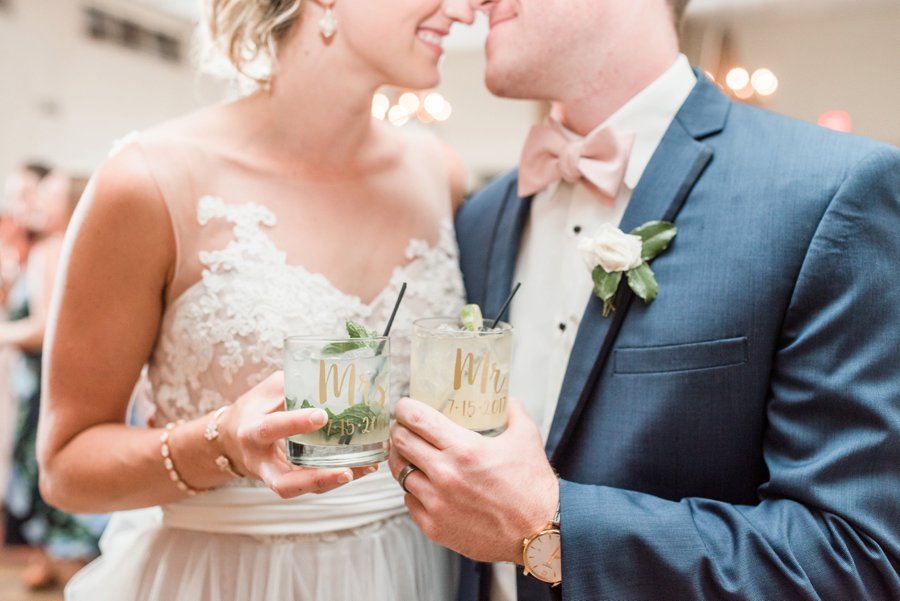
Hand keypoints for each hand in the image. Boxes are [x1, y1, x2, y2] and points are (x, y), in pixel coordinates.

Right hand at [219, 371, 375, 497]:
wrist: (231, 437)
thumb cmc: (256, 407)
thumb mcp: (269, 390)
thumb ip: (294, 385)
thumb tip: (332, 375)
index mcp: (251, 431)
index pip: (270, 429)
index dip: (295, 423)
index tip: (322, 416)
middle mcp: (260, 461)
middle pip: (283, 483)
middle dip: (316, 479)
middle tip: (347, 471)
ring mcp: (272, 476)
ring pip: (301, 490)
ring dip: (333, 482)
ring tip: (365, 468)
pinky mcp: (286, 481)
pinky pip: (310, 486)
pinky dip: (336, 478)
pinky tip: (363, 468)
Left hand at [389, 396, 558, 562]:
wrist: (540, 532)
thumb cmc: (533, 486)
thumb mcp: (526, 437)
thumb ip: (513, 411)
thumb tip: (506, 399)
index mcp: (463, 449)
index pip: (416, 419)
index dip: (405, 408)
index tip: (405, 407)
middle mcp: (444, 474)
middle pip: (400, 442)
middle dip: (400, 430)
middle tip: (405, 428)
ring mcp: (436, 503)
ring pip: (399, 472)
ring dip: (403, 459)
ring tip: (412, 455)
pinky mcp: (434, 527)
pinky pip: (409, 500)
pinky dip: (414, 490)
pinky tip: (425, 484)